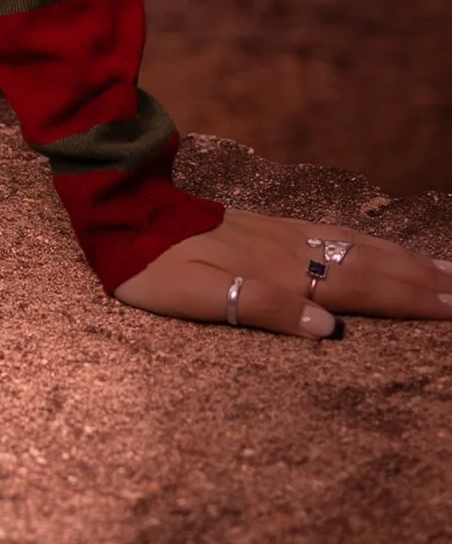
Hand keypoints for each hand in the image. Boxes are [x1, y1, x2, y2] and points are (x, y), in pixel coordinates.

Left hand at [115, 208, 451, 336]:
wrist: (124, 214)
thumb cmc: (155, 268)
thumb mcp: (196, 297)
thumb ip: (263, 309)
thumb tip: (327, 329)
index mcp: (280, 274)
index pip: (359, 289)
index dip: (409, 299)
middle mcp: (290, 252)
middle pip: (369, 266)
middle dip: (422, 281)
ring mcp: (281, 235)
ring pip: (356, 246)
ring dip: (403, 259)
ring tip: (444, 270)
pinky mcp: (268, 226)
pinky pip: (332, 233)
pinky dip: (368, 242)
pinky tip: (379, 246)